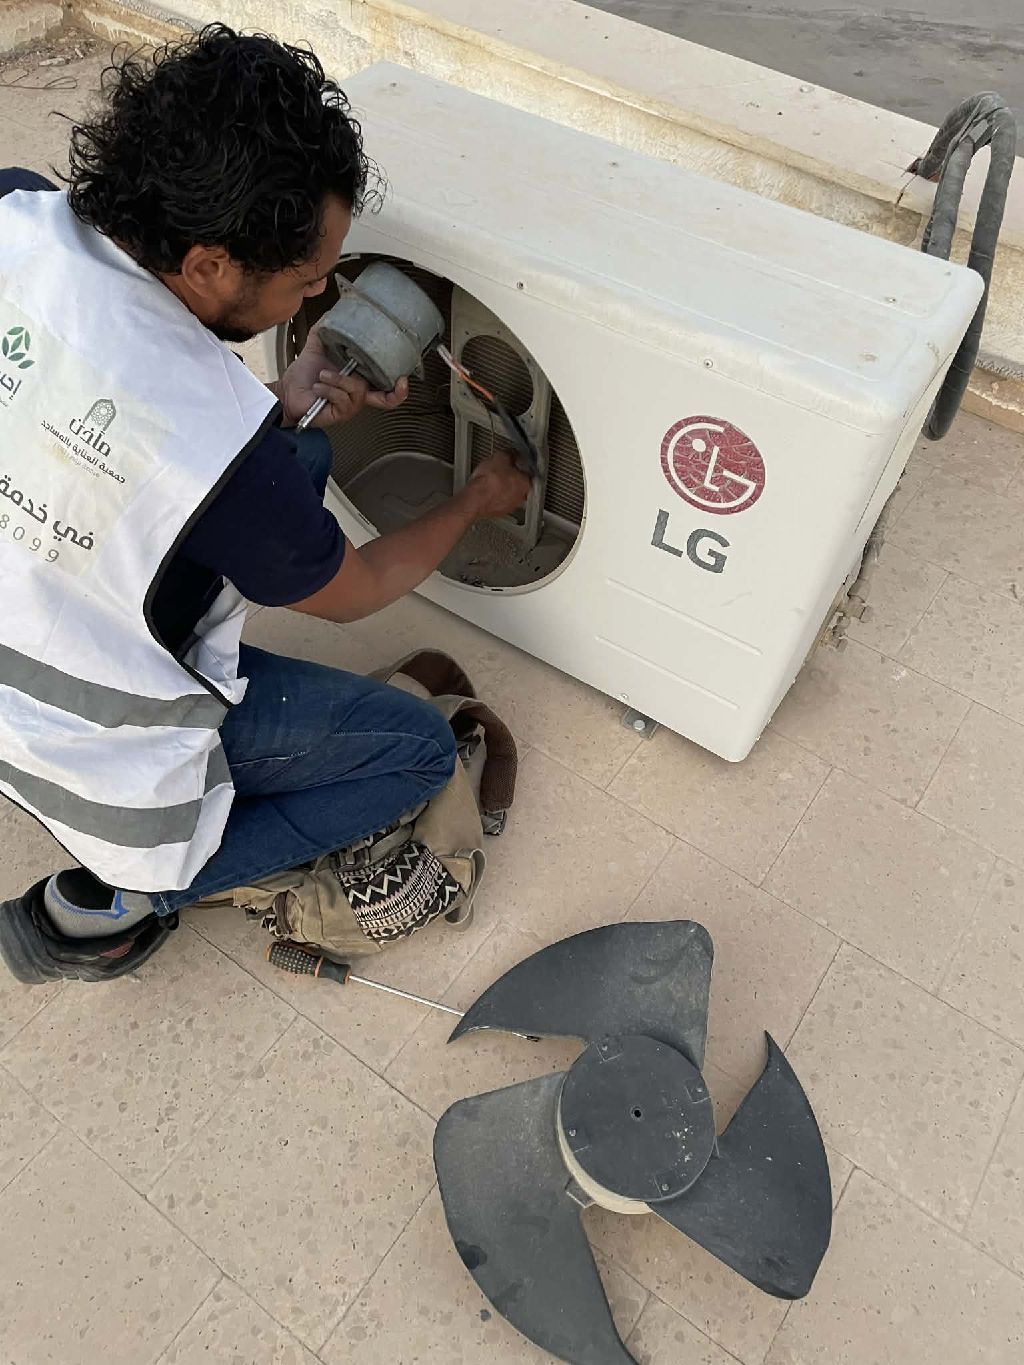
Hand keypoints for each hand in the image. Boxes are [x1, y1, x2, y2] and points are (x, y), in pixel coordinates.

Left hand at [278, 329, 407, 426]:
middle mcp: (358, 394)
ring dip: (338, 379)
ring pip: (358, 389)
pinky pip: (342, 398)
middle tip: (401, 381)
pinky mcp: (340, 414)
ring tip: (323, 375)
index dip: (399, 387)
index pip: (385, 386)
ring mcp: (350, 406)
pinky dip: (328, 389)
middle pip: (386, 399)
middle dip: (396, 393)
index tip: (404, 377)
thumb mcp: (317, 346)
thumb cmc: (304, 375)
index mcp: (358, 378)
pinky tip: (319, 386)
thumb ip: (325, 328)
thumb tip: (331, 311)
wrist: (288, 391)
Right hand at [465, 452, 531, 519]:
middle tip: (500, 470)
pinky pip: (497, 500)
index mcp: (526, 483)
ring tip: (491, 480)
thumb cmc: (489, 482)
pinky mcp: (498, 512)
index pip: (527, 471)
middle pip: (518, 484)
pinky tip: (485, 489)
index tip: (512, 461)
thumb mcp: (500, 457)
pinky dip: (493, 495)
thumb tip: (510, 453)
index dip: (518, 464)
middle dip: (510, 477)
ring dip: (501, 487)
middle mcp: (520, 497)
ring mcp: (509, 506)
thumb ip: (509, 454)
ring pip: (508, 493)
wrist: (475, 498)